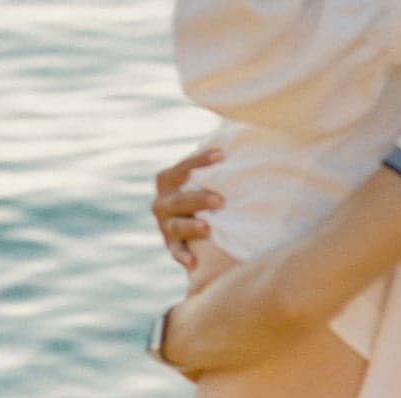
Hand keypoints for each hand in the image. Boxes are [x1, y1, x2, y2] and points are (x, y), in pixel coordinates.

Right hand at [152, 147, 225, 268]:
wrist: (192, 222)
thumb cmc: (203, 190)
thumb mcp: (203, 176)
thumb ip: (213, 163)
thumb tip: (239, 131)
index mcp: (167, 180)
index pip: (183, 168)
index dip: (200, 161)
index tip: (222, 156)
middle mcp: (162, 202)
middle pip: (179, 199)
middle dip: (199, 199)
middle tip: (221, 201)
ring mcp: (164, 225)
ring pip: (176, 225)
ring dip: (191, 227)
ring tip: (208, 229)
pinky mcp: (171, 245)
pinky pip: (175, 251)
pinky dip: (183, 256)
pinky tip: (192, 262)